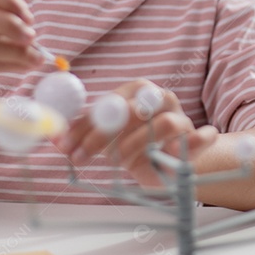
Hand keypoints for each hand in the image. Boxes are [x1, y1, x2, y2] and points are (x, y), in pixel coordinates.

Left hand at [54, 79, 217, 187]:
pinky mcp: (198, 138)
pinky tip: (174, 154)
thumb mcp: (108, 140)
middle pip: (131, 109)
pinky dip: (194, 141)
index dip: (83, 125)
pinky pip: (202, 136)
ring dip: (135, 144)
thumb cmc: (137, 146)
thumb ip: (85, 136)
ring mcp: (181, 117)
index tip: (64, 146)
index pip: (107, 103)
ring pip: (162, 123)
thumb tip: (52, 137)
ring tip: (118, 162)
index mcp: (136, 92)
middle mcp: (159, 98)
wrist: (174, 162)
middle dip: (102, 134)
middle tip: (81, 156)